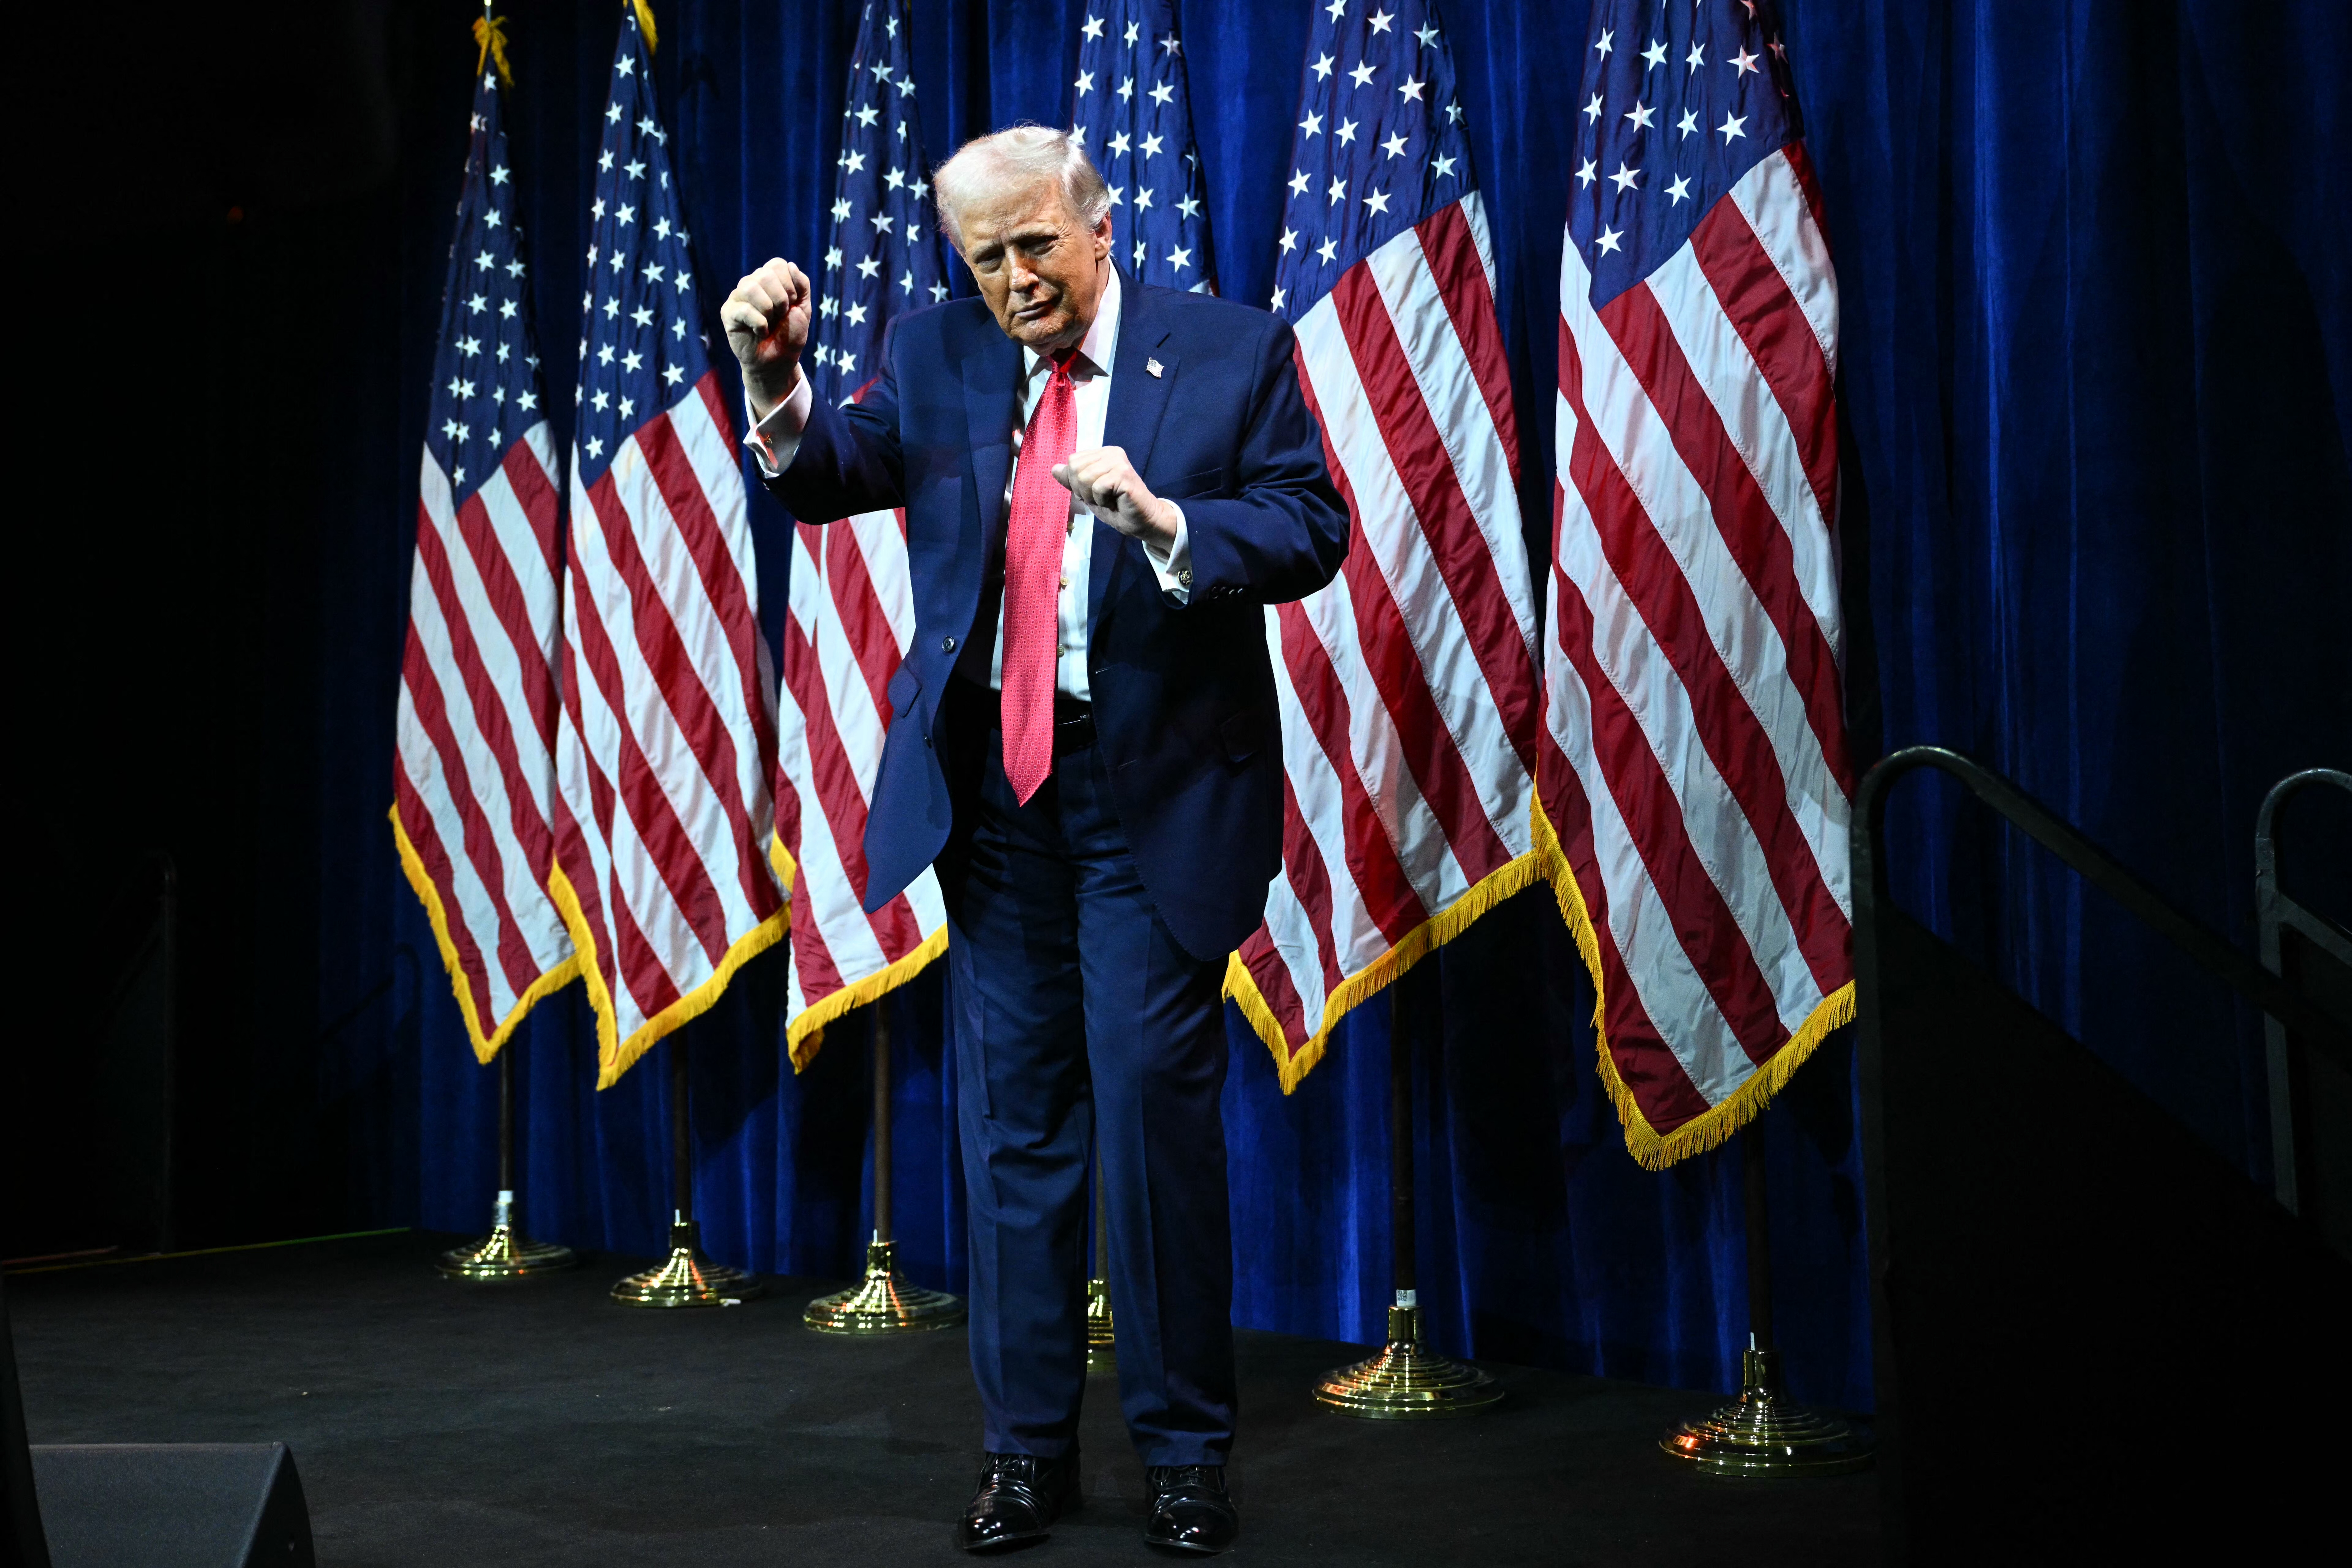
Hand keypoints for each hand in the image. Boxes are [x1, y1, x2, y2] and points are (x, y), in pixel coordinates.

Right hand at [720, 258, 810, 417]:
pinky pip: (743, 309)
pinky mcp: (728, 313)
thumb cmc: (789, 334)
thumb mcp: (803, 308)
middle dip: (781, 299)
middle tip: (781, 316)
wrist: (779, 361)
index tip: (791, 305)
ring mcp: (738, 297)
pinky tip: (761, 332)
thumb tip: (791, 265)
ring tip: (770, 323)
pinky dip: (759, 324)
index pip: (777, 264)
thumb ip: (802, 284)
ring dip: (768, 309)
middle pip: (765, 274)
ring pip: (750, 287)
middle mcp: (751, 283)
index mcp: (769, 279)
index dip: (790, 285)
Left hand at [1052, 446, 1178, 547]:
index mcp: (1102, 453)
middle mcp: (1111, 452)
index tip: (1094, 492)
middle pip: (1075, 468)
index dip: (1076, 483)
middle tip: (1101, 497)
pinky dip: (1102, 500)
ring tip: (1108, 500)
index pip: (1072, 461)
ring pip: (1084, 477)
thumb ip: (1072, 480)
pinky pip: (1097, 487)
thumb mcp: (1088, 493)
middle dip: (1083, 490)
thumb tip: (1054, 468)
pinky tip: (1115, 502)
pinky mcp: (1124, 474)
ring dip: (1093, 496)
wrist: (1141, 521)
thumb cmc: (1116, 507)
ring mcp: (1119, 461)